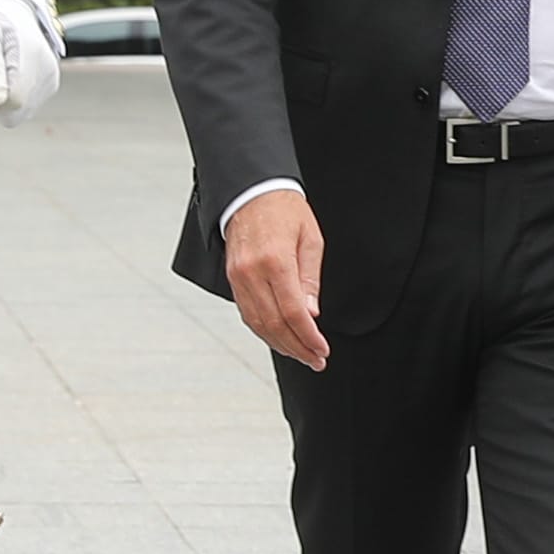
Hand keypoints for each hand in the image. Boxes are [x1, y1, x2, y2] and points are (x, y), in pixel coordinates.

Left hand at [0, 0, 60, 124]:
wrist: (9, 10)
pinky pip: (22, 109)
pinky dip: (6, 100)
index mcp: (31, 57)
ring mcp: (50, 81)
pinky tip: (0, 79)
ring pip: (18, 115)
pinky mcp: (48, 87)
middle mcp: (47, 72)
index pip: (12, 103)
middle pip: (15, 114)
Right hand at [224, 185, 328, 371]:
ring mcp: (238, 277)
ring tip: (300, 354)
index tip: (322, 350)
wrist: (251, 193)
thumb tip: (311, 314)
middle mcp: (251, 273)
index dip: (308, 337)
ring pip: (257, 323)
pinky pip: (247, 312)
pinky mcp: (232, 279)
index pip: (292, 313)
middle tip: (315, 360)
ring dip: (279, 343)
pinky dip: (263, 330)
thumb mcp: (311, 240)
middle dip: (296, 347)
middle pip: (273, 324)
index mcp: (275, 261)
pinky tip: (279, 338)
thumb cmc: (285, 211)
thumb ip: (310, 280)